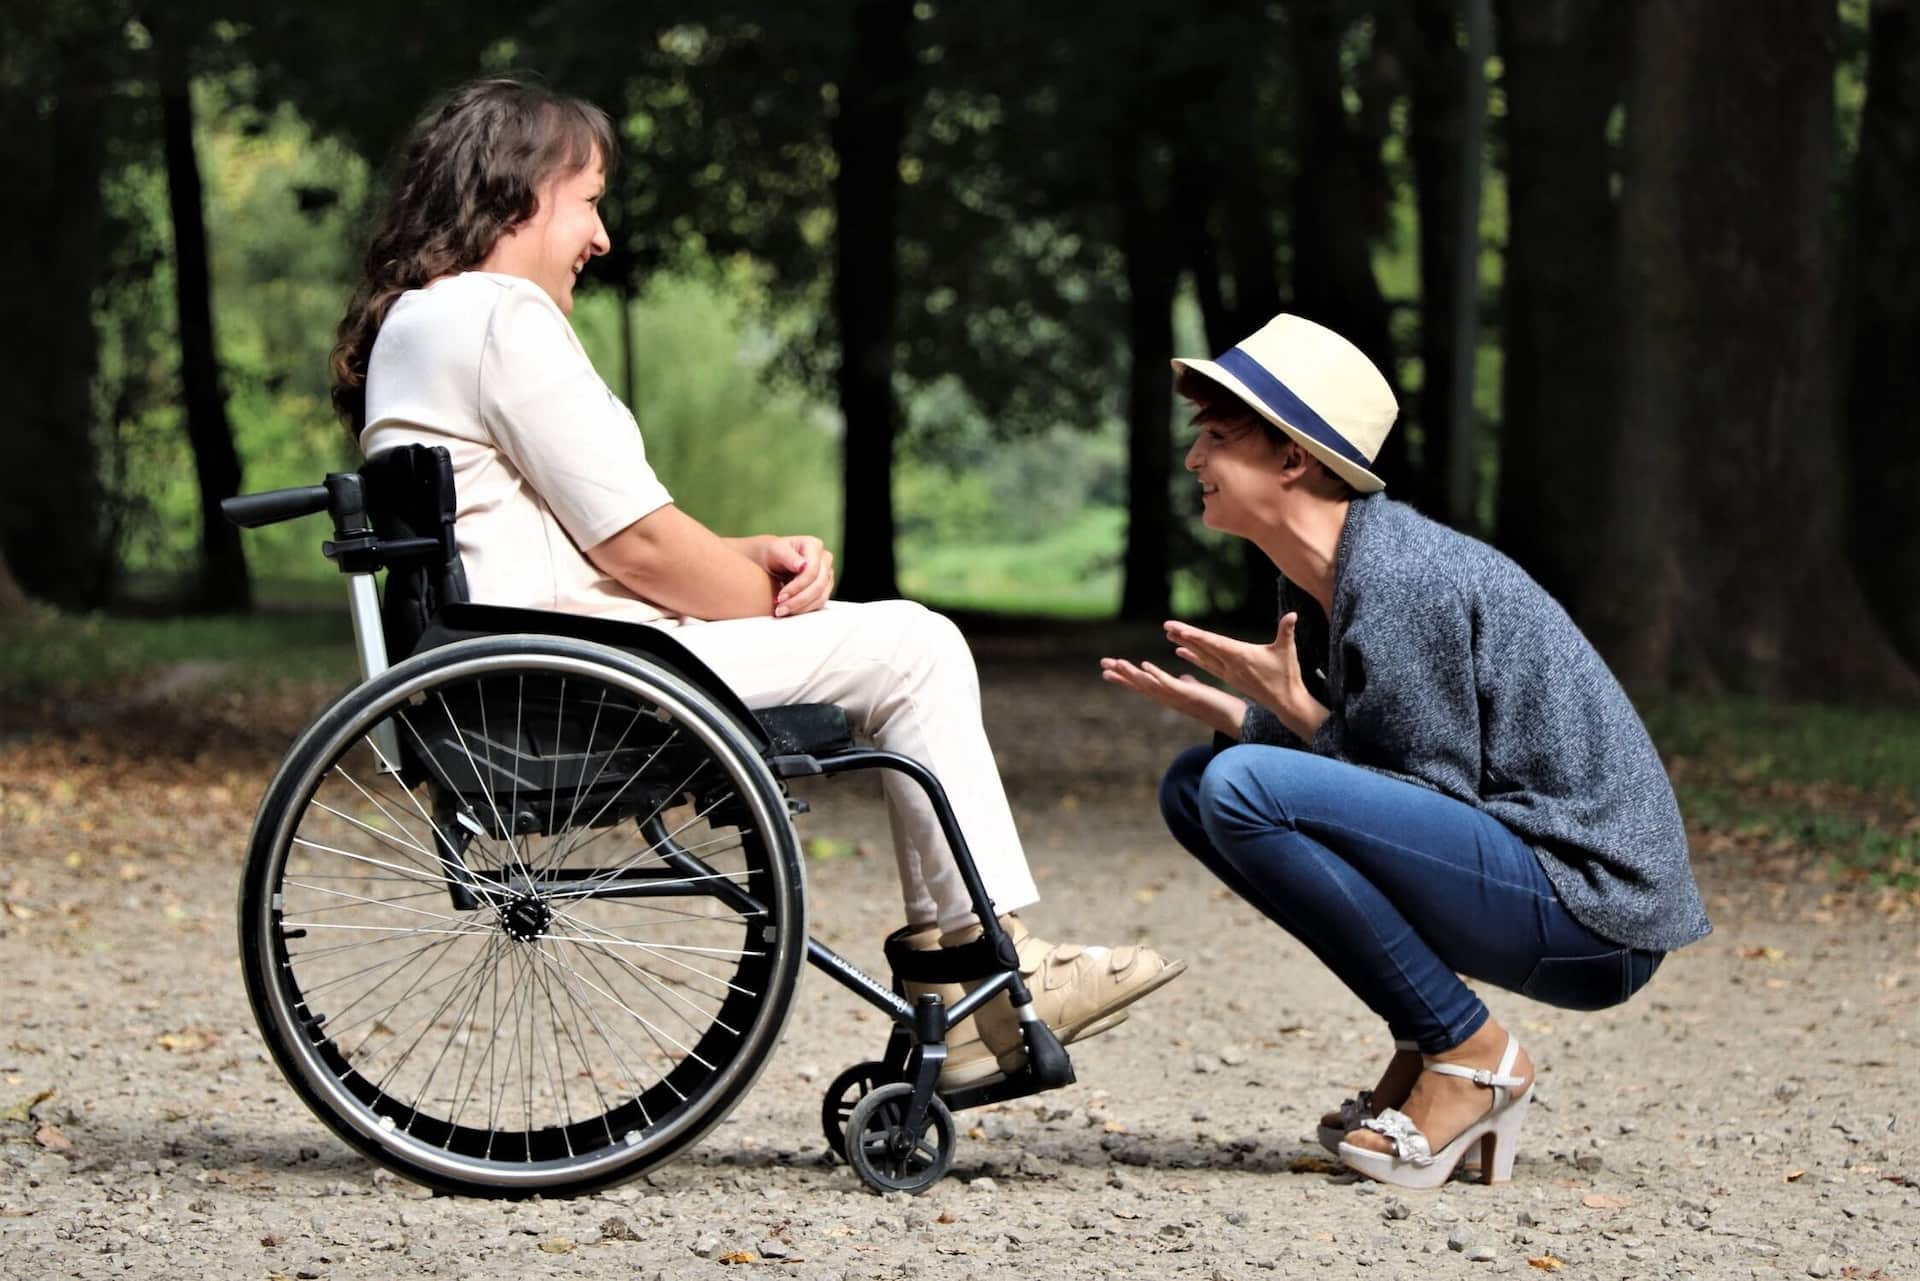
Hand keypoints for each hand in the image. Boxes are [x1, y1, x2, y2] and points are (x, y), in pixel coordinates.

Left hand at [755, 535, 833, 616]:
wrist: (771, 561)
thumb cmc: (772, 553)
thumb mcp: (774, 550)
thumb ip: (787, 556)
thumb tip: (802, 566)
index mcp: (814, 545)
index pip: (812, 570)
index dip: (797, 586)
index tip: (780, 597)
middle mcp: (825, 559)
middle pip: (818, 585)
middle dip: (798, 600)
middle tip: (780, 609)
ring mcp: (827, 574)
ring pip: (821, 596)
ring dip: (801, 607)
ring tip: (782, 611)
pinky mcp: (825, 588)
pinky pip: (819, 603)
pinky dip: (804, 609)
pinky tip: (789, 611)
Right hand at [1099, 656, 1246, 736]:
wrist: (1236, 720)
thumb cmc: (1217, 707)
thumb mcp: (1198, 692)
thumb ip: (1187, 684)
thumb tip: (1183, 677)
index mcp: (1170, 695)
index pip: (1143, 685)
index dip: (1125, 678)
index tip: (1107, 671)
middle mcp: (1169, 698)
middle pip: (1140, 685)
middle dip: (1121, 675)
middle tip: (1102, 665)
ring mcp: (1177, 697)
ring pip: (1149, 684)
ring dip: (1132, 674)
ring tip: (1117, 663)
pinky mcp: (1189, 695)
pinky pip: (1169, 684)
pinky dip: (1156, 675)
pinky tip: (1145, 665)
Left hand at [1163, 614, 1328, 740]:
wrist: (1285, 701)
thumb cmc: (1287, 674)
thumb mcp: (1288, 651)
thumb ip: (1287, 631)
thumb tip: (1293, 615)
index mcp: (1240, 656)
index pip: (1213, 643)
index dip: (1195, 636)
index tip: (1179, 629)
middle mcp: (1230, 664)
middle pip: (1203, 648)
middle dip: (1185, 635)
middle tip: (1166, 625)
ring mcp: (1228, 672)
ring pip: (1202, 656)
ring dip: (1186, 645)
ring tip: (1169, 635)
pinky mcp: (1229, 677)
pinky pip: (1206, 665)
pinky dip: (1193, 657)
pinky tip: (1181, 651)